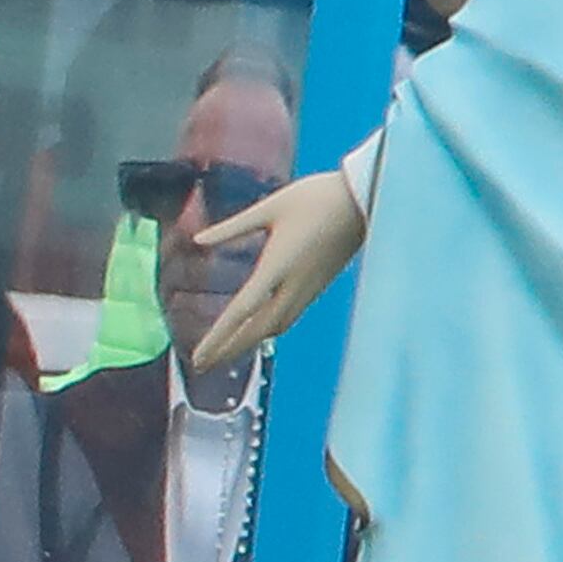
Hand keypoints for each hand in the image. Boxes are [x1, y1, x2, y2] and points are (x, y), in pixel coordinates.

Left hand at [188, 171, 370, 374]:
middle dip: (229, 348)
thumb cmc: (317, 197)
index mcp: (277, 266)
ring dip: (248, 342)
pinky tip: (257, 330)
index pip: (241, 311)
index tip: (199, 357)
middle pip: (257, 329)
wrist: (363, 199)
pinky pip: (288, 317)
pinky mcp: (318, 285)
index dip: (219, 337)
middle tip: (202, 364)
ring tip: (224, 352)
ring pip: (275, 327)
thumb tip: (198, 240)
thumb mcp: (269, 207)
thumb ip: (232, 227)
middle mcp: (294, 285)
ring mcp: (309, 288)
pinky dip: (267, 330)